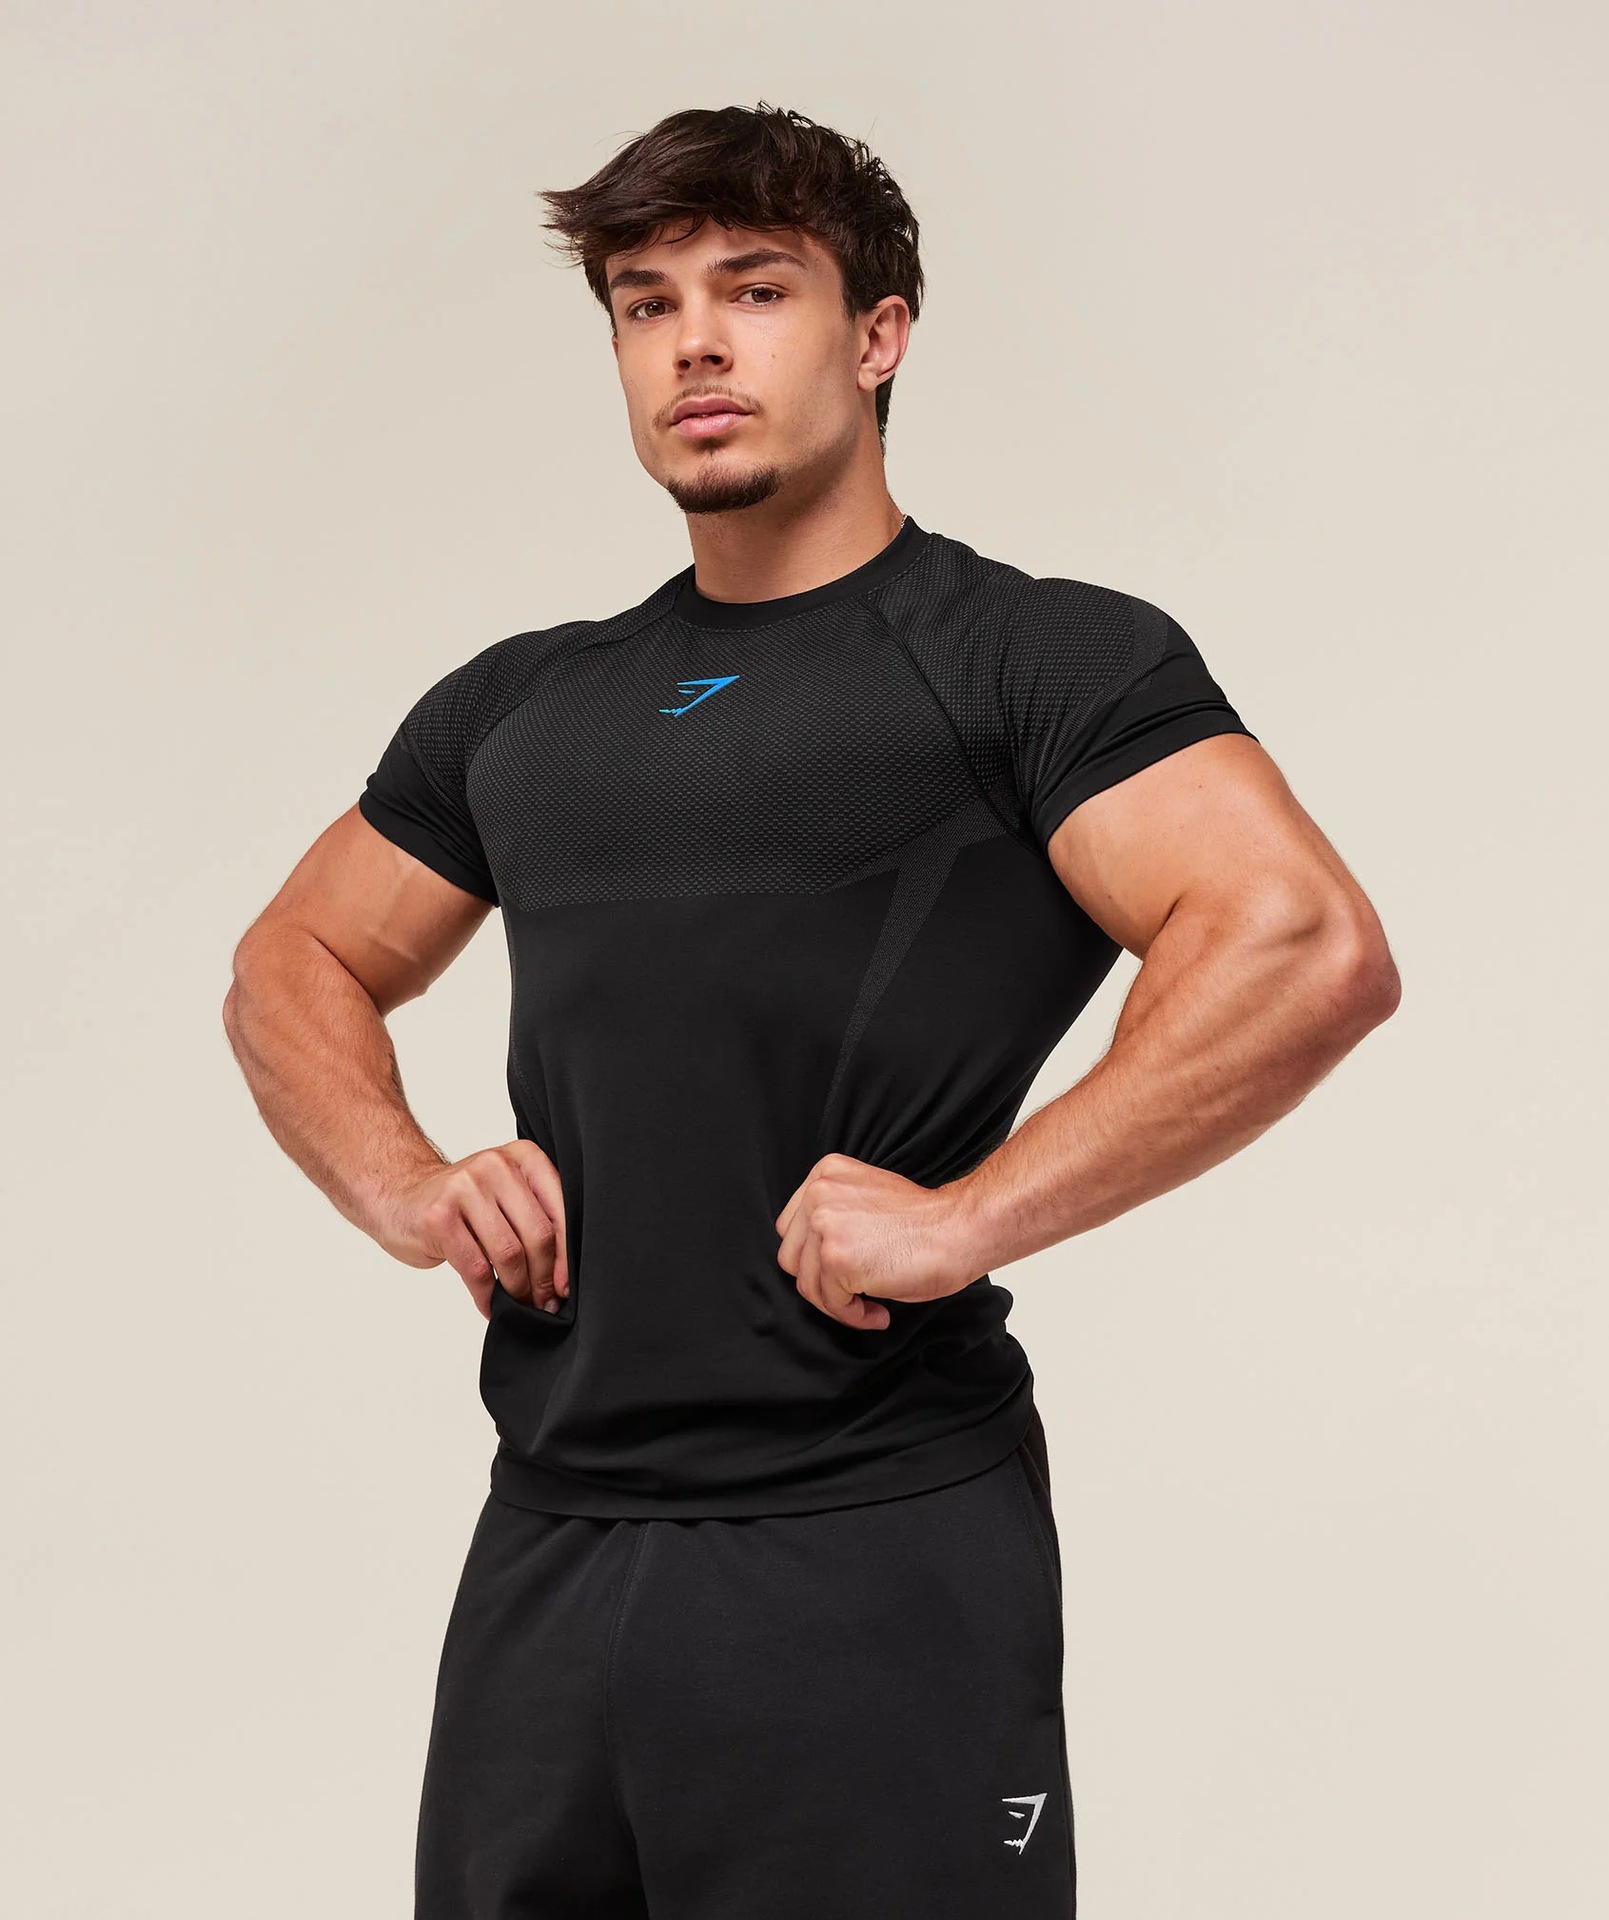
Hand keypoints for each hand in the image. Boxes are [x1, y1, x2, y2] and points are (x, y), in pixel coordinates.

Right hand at [374, 1141, 568, 1319]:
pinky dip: (487, 1296)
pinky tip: (490, 1305)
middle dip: (543, 1278)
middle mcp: (496, 1166)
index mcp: (523, 1157)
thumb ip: (536, 1219)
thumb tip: (563, 1278)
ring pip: (509, 1254)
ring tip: (518, 1305)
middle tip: (543, 1303)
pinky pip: (477, 1269)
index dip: (565, 1255)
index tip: (565, 1286)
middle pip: (537, 1235)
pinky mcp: (440, 1218)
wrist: (399, 1196)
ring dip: (517, 1290)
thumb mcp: (505, 1195)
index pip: (560, 1210)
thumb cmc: (460, 1204)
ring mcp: (465, 1189)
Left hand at [774, 1153, 983, 1330]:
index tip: (842, 1272)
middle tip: (853, 1294)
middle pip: (792, 1256)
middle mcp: (818, 1194)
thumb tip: (811, 1259)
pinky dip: (853, 1317)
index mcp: (825, 1173)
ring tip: (870, 1306)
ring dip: (838, 1304)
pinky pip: (831, 1302)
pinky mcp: (836, 1258)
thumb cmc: (925, 1222)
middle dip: (822, 1283)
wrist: (958, 1229)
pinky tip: (878, 1313)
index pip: (792, 1228)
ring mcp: (824, 1225)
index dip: (815, 1257)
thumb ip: (834, 1215)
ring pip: (807, 1284)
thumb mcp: (865, 1200)